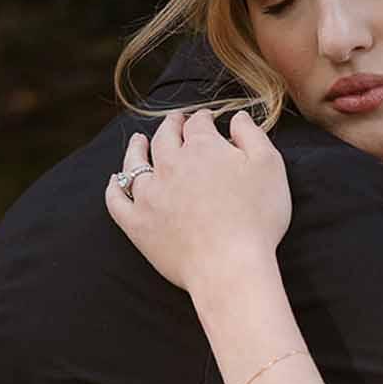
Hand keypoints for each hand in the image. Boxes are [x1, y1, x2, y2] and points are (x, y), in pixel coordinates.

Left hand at [104, 106, 291, 294]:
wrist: (229, 266)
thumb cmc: (257, 218)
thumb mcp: (269, 167)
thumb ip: (251, 135)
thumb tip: (237, 116)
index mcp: (202, 148)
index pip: (198, 124)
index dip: (202, 119)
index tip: (206, 119)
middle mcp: (170, 165)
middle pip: (165, 137)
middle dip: (171, 125)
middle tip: (175, 121)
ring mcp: (149, 194)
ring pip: (135, 163)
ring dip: (136, 148)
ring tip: (137, 140)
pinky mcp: (137, 223)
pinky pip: (117, 201)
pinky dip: (114, 187)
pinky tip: (115, 181)